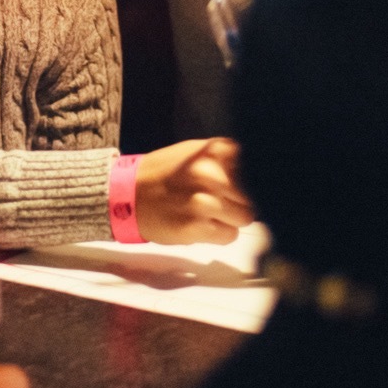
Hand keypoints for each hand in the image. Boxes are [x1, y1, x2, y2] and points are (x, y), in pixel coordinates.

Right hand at [135, 138, 254, 244]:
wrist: (126, 194)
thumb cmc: (164, 173)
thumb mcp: (195, 152)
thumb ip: (227, 158)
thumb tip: (260, 168)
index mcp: (212, 151)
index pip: (256, 167)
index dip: (253, 180)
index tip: (242, 186)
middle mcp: (209, 173)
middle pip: (253, 195)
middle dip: (242, 200)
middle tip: (223, 201)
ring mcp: (202, 201)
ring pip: (245, 217)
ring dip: (232, 218)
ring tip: (210, 213)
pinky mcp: (194, 226)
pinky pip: (229, 235)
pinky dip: (219, 233)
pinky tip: (202, 224)